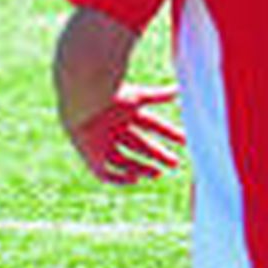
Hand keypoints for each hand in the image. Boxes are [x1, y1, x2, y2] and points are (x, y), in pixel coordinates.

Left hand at [69, 86, 184, 185]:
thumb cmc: (110, 97)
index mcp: (124, 112)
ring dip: (140, 167)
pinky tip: (134, 178)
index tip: (185, 140)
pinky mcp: (90, 154)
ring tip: (157, 173)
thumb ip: (159, 95)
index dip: (167, 133)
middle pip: (138, 144)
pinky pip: (103, 172)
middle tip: (175, 163)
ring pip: (122, 160)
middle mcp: (112, 127)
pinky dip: (118, 178)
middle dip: (156, 154)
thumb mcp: (139, 97)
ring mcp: (101, 141)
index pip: (150, 124)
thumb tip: (181, 89)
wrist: (83, 104)